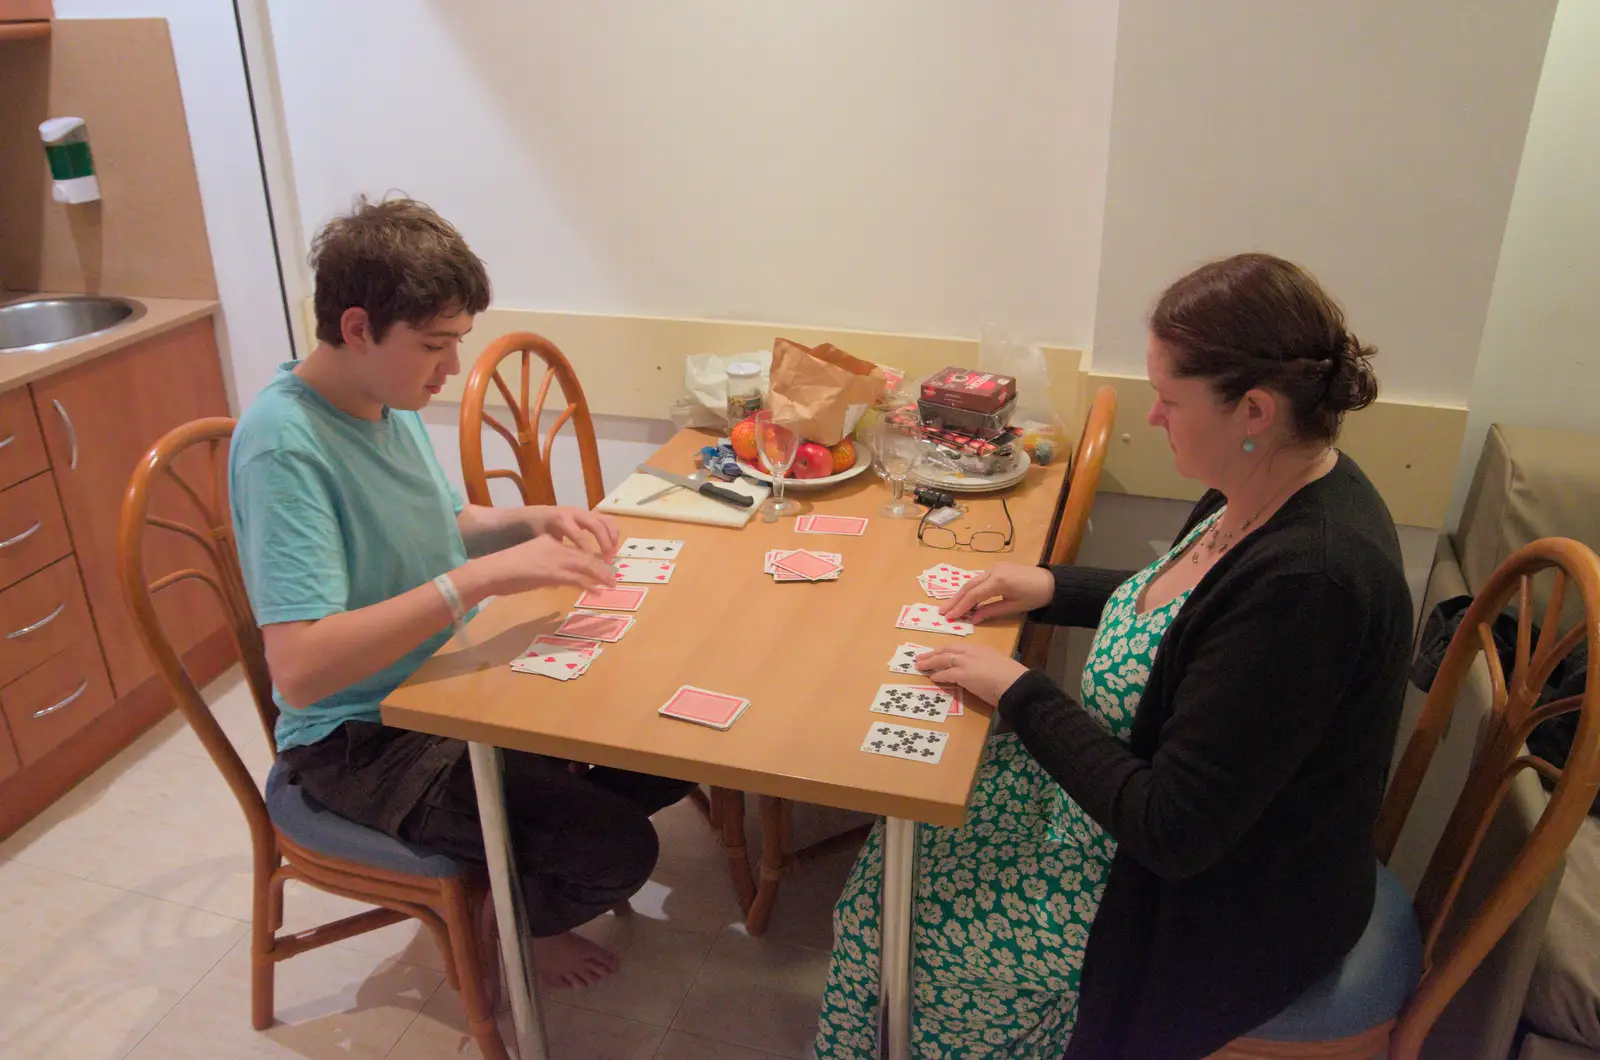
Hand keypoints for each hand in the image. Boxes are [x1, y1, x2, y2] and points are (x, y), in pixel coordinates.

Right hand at [464, 535, 617, 599]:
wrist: (492, 570)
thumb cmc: (505, 569)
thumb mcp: (528, 562)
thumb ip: (543, 569)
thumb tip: (555, 581)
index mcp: (549, 542)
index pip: (576, 549)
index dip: (591, 558)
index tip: (602, 565)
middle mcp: (555, 548)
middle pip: (586, 556)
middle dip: (602, 566)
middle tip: (613, 576)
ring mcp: (555, 560)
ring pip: (586, 566)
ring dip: (601, 576)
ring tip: (612, 584)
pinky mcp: (553, 574)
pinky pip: (578, 580)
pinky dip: (589, 587)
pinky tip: (597, 592)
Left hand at [527, 506, 620, 557]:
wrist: (539, 513)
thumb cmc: (540, 530)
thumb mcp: (543, 540)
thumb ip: (553, 553)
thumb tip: (558, 577)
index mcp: (562, 520)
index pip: (579, 535)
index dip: (587, 550)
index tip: (592, 565)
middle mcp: (576, 513)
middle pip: (596, 526)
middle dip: (605, 543)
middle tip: (609, 560)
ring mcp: (586, 512)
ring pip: (605, 521)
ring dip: (612, 537)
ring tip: (614, 553)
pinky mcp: (592, 513)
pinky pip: (607, 520)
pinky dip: (614, 532)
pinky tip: (614, 546)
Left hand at [915, 643, 1029, 704]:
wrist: (1016, 683)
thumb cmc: (1011, 677)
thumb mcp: (996, 665)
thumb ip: (984, 665)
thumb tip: (978, 673)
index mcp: (980, 648)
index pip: (957, 647)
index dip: (944, 650)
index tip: (936, 652)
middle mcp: (971, 652)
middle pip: (946, 650)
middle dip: (932, 653)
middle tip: (920, 657)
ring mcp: (966, 662)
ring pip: (943, 659)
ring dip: (930, 663)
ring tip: (920, 666)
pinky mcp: (963, 674)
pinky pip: (946, 674)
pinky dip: (938, 676)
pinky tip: (932, 678)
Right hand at [939, 562, 1054, 623]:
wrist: (1051, 582)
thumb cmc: (1034, 597)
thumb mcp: (1013, 607)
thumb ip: (991, 612)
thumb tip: (973, 620)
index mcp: (999, 581)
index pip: (974, 595)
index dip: (961, 607)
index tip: (950, 617)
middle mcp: (994, 571)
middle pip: (969, 586)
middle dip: (955, 600)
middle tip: (942, 612)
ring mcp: (995, 567)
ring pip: (972, 581)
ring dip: (960, 594)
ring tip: (948, 606)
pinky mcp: (997, 567)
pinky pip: (979, 579)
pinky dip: (969, 589)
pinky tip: (963, 598)